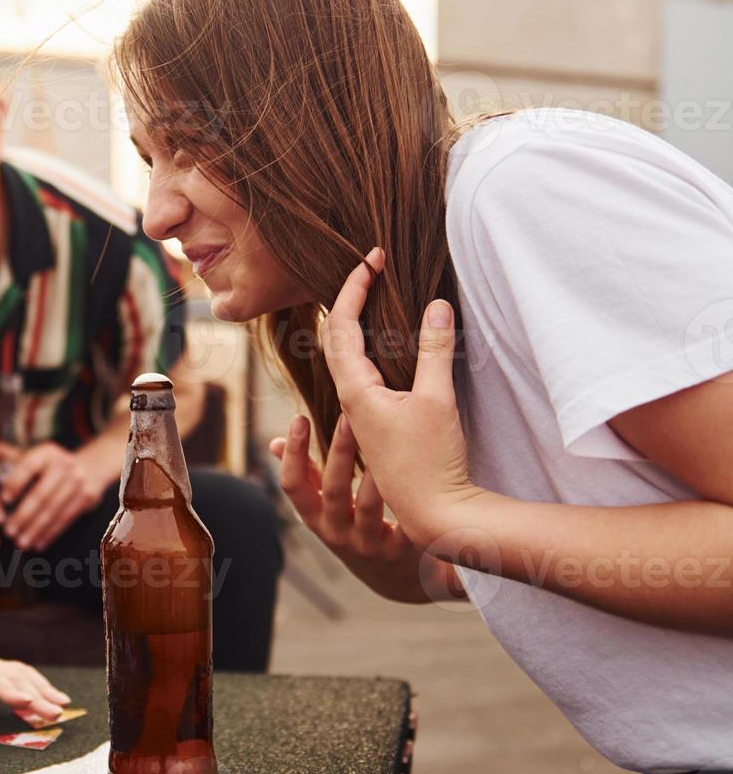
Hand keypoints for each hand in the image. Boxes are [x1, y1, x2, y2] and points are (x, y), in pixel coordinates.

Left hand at [0, 619, 70, 717]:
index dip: (9, 690)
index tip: (27, 702)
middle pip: (13, 678)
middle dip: (36, 695)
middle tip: (55, 713)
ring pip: (22, 674)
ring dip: (43, 689)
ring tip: (62, 706)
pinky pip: (22, 674)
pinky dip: (40, 684)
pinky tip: (54, 696)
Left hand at [1, 442, 104, 552]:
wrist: (90, 467)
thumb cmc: (50, 467)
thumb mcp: (36, 457)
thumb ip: (13, 465)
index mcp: (47, 452)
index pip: (28, 466)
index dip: (15, 483)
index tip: (2, 501)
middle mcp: (64, 464)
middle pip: (41, 493)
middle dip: (23, 515)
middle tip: (8, 531)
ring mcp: (78, 481)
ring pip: (53, 510)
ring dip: (35, 529)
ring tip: (21, 543)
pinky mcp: (87, 498)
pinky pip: (66, 519)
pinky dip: (50, 534)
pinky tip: (38, 544)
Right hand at [270, 414, 462, 603]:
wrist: (395, 579)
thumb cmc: (356, 530)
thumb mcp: (325, 509)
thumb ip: (305, 476)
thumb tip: (272, 443)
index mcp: (315, 518)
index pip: (292, 485)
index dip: (293, 453)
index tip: (299, 418)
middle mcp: (336, 533)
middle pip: (333, 490)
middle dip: (339, 452)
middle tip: (348, 417)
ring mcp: (367, 544)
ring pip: (368, 505)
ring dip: (373, 472)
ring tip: (384, 438)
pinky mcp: (399, 551)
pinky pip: (404, 522)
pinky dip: (407, 499)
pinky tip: (418, 472)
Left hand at [321, 247, 482, 542]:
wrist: (434, 514)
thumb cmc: (431, 462)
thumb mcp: (437, 400)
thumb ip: (435, 350)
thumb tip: (437, 304)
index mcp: (355, 391)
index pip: (342, 327)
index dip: (353, 288)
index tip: (371, 258)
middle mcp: (351, 401)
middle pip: (337, 339)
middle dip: (350, 299)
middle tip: (371, 269)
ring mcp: (362, 415)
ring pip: (347, 359)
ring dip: (356, 324)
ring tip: (372, 295)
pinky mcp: (378, 426)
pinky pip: (362, 377)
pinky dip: (367, 350)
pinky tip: (380, 346)